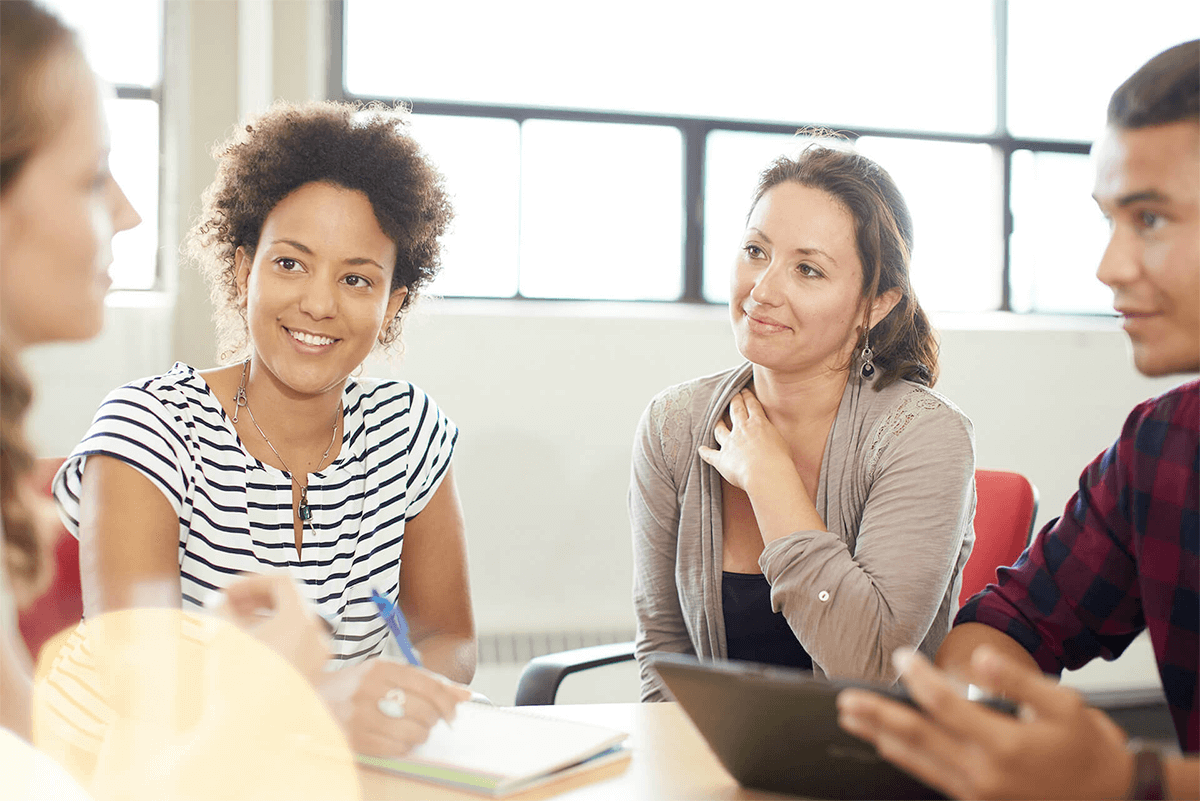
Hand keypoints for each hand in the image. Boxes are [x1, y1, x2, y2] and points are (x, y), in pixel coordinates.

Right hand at [213, 574, 329, 680]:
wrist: (247, 732)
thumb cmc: (235, 683)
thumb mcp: (223, 634)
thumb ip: (222, 607)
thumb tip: (220, 598)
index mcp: (301, 620)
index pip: (282, 582)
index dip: (251, 581)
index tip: (227, 590)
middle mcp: (317, 635)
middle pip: (290, 600)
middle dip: (256, 597)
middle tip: (228, 602)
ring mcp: (318, 656)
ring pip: (293, 621)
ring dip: (264, 615)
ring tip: (234, 623)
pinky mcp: (313, 673)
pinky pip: (297, 641)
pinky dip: (275, 635)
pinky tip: (248, 643)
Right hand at [316, 657, 471, 756]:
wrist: (312, 699)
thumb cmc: (358, 686)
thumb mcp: (388, 674)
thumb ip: (426, 681)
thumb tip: (464, 695)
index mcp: (380, 668)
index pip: (427, 683)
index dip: (447, 700)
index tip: (454, 712)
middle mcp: (369, 689)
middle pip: (422, 709)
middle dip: (434, 719)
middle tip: (432, 722)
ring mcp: (360, 715)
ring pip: (411, 731)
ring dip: (421, 734)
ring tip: (416, 731)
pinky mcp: (354, 738)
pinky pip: (394, 748)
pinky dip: (404, 746)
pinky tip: (400, 739)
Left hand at [697, 389, 796, 494]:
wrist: (766, 474)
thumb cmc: (779, 460)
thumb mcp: (782, 442)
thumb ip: (773, 436)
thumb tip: (771, 437)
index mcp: (758, 423)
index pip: (752, 405)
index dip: (747, 397)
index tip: (744, 391)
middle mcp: (741, 429)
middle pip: (735, 411)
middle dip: (734, 401)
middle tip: (733, 395)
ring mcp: (729, 443)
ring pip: (720, 429)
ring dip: (718, 424)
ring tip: (716, 419)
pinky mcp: (721, 458)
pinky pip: (710, 454)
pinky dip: (705, 452)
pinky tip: (701, 449)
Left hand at [836, 647, 1133, 799]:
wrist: (1112, 799)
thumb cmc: (1087, 748)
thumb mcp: (1062, 704)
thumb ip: (1015, 679)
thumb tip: (978, 657)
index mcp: (1003, 744)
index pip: (943, 705)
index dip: (918, 678)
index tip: (902, 656)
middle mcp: (984, 773)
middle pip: (915, 738)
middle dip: (877, 715)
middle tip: (846, 699)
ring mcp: (977, 793)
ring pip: (916, 762)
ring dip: (880, 738)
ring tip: (853, 720)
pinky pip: (931, 779)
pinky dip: (904, 759)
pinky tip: (886, 745)